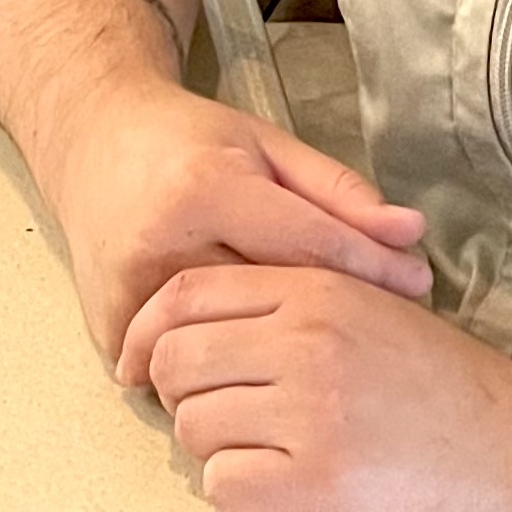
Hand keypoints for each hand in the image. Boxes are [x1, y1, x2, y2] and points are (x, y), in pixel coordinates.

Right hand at [53, 84, 428, 366]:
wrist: (92, 145)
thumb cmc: (189, 142)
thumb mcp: (269, 145)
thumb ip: (338, 191)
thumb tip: (410, 232)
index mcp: (207, 191)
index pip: (307, 245)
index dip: (371, 268)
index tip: (418, 284)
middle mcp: (164, 247)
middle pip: (271, 302)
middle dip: (334, 318)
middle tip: (385, 329)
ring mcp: (130, 296)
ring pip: (228, 348)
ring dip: (280, 356)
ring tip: (332, 359)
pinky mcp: (110, 331)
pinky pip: (184, 367)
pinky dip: (225, 370)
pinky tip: (264, 369)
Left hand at [122, 265, 511, 511]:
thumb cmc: (455, 392)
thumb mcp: (380, 312)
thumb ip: (303, 304)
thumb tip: (211, 325)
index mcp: (322, 288)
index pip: (189, 293)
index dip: (149, 331)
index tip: (141, 364)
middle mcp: (308, 339)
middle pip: (176, 360)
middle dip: (182, 396)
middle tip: (226, 420)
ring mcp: (311, 410)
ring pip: (193, 428)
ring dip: (218, 450)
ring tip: (271, 457)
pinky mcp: (318, 483)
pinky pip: (225, 488)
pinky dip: (244, 497)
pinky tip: (288, 493)